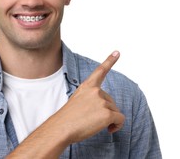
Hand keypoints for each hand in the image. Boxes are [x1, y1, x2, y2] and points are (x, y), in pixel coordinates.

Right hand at [6, 51, 124, 157]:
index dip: (109, 61)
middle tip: (92, 119)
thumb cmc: (68, 118)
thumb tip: (107, 107)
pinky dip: (117, 125)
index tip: (117, 52)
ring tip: (95, 124)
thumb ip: (92, 98)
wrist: (62, 127)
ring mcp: (102, 101)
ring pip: (115, 111)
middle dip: (106, 111)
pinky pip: (120, 119)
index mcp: (87, 86)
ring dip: (110, 119)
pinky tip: (108, 129)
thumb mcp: (78, 101)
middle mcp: (95, 91)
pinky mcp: (107, 113)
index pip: (100, 71)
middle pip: (111, 101)